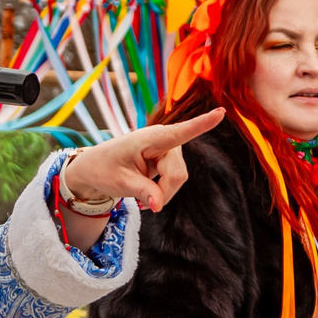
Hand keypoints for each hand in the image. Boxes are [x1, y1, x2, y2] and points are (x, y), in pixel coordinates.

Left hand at [56, 108, 224, 215]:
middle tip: (143, 204)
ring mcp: (169, 149)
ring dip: (163, 193)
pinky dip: (163, 191)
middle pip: (178, 174)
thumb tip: (159, 206)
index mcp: (150, 138)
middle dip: (164, 193)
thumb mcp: (120, 182)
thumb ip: (143, 191)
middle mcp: (164, 140)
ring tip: (142, 195)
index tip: (221, 112)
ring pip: (179, 179)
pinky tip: (148, 192)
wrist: (97, 167)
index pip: (180, 132)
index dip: (202, 124)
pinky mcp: (170, 159)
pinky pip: (175, 180)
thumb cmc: (105, 168)